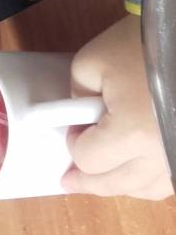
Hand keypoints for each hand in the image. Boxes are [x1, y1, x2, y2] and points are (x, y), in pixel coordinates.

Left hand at [64, 14, 172, 199]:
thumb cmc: (136, 45)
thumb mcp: (89, 64)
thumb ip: (74, 97)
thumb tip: (79, 121)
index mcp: (133, 132)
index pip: (89, 159)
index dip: (73, 144)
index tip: (73, 129)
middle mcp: (162, 154)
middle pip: (118, 184)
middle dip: (89, 180)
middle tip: (69, 181)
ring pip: (149, 189)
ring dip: (122, 185)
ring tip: (102, 177)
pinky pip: (170, 180)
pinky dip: (150, 180)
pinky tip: (136, 172)